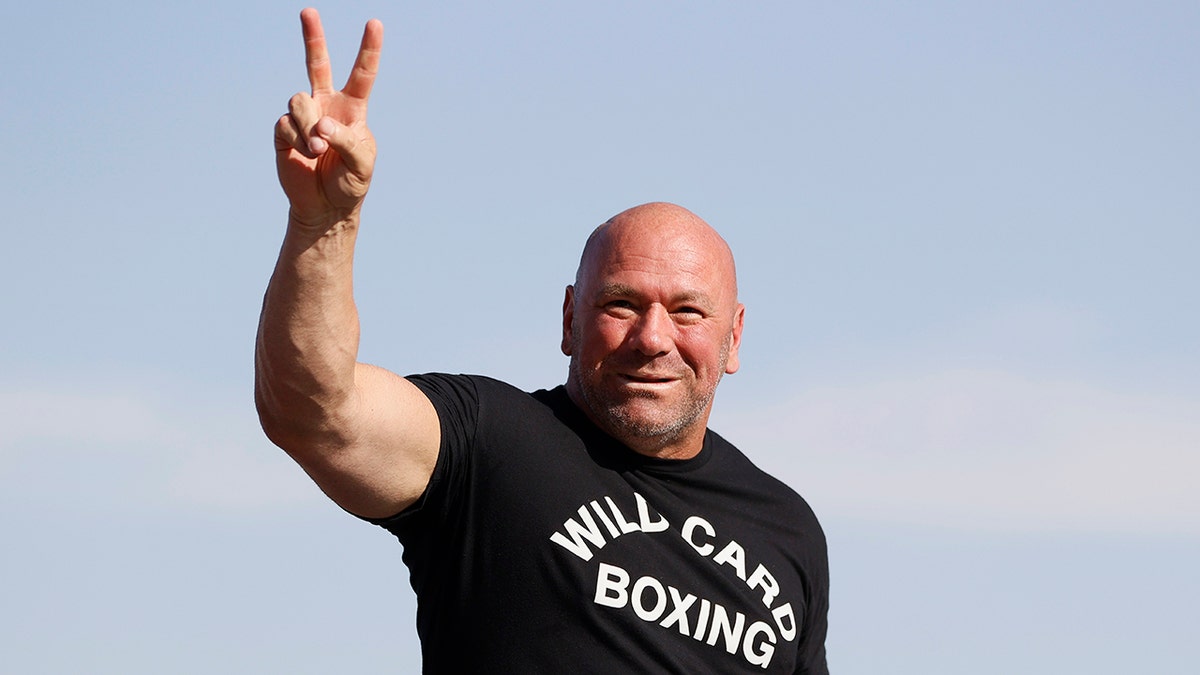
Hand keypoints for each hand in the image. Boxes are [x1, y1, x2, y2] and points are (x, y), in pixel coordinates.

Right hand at [275, 8, 382, 229]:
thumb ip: (347, 140)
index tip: (374, 24)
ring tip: (318, 150)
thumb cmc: (350, 183)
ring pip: (299, 100)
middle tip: (308, 11)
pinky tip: (307, 155)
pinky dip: (299, 140)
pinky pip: (287, 123)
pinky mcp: (284, 131)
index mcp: (352, 109)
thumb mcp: (361, 164)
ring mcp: (304, 117)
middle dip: (313, 38)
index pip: (362, 74)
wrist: (325, 207)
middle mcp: (326, 106)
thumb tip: (321, 126)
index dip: (368, 49)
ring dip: (309, 126)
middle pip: (317, 64)